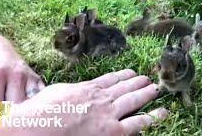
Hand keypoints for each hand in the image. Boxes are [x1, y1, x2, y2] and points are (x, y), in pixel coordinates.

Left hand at [0, 34, 44, 124]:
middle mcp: (14, 76)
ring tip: (9, 111)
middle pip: (13, 108)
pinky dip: (33, 104)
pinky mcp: (36, 78)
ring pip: (27, 104)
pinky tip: (24, 106)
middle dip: (4, 115)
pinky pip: (39, 97)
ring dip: (19, 111)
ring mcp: (27, 76)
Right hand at [0, 69, 167, 135]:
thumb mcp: (57, 93)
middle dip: (138, 82)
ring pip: (133, 100)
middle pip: (125, 87)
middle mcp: (101, 98)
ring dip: (146, 93)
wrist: (37, 127)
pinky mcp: (113, 131)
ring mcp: (109, 114)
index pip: (110, 79)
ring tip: (156, 88)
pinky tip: (163, 113)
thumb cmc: (41, 112)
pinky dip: (152, 118)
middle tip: (149, 78)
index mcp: (87, 88)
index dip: (123, 75)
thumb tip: (76, 91)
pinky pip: (138, 123)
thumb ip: (72, 91)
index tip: (131, 72)